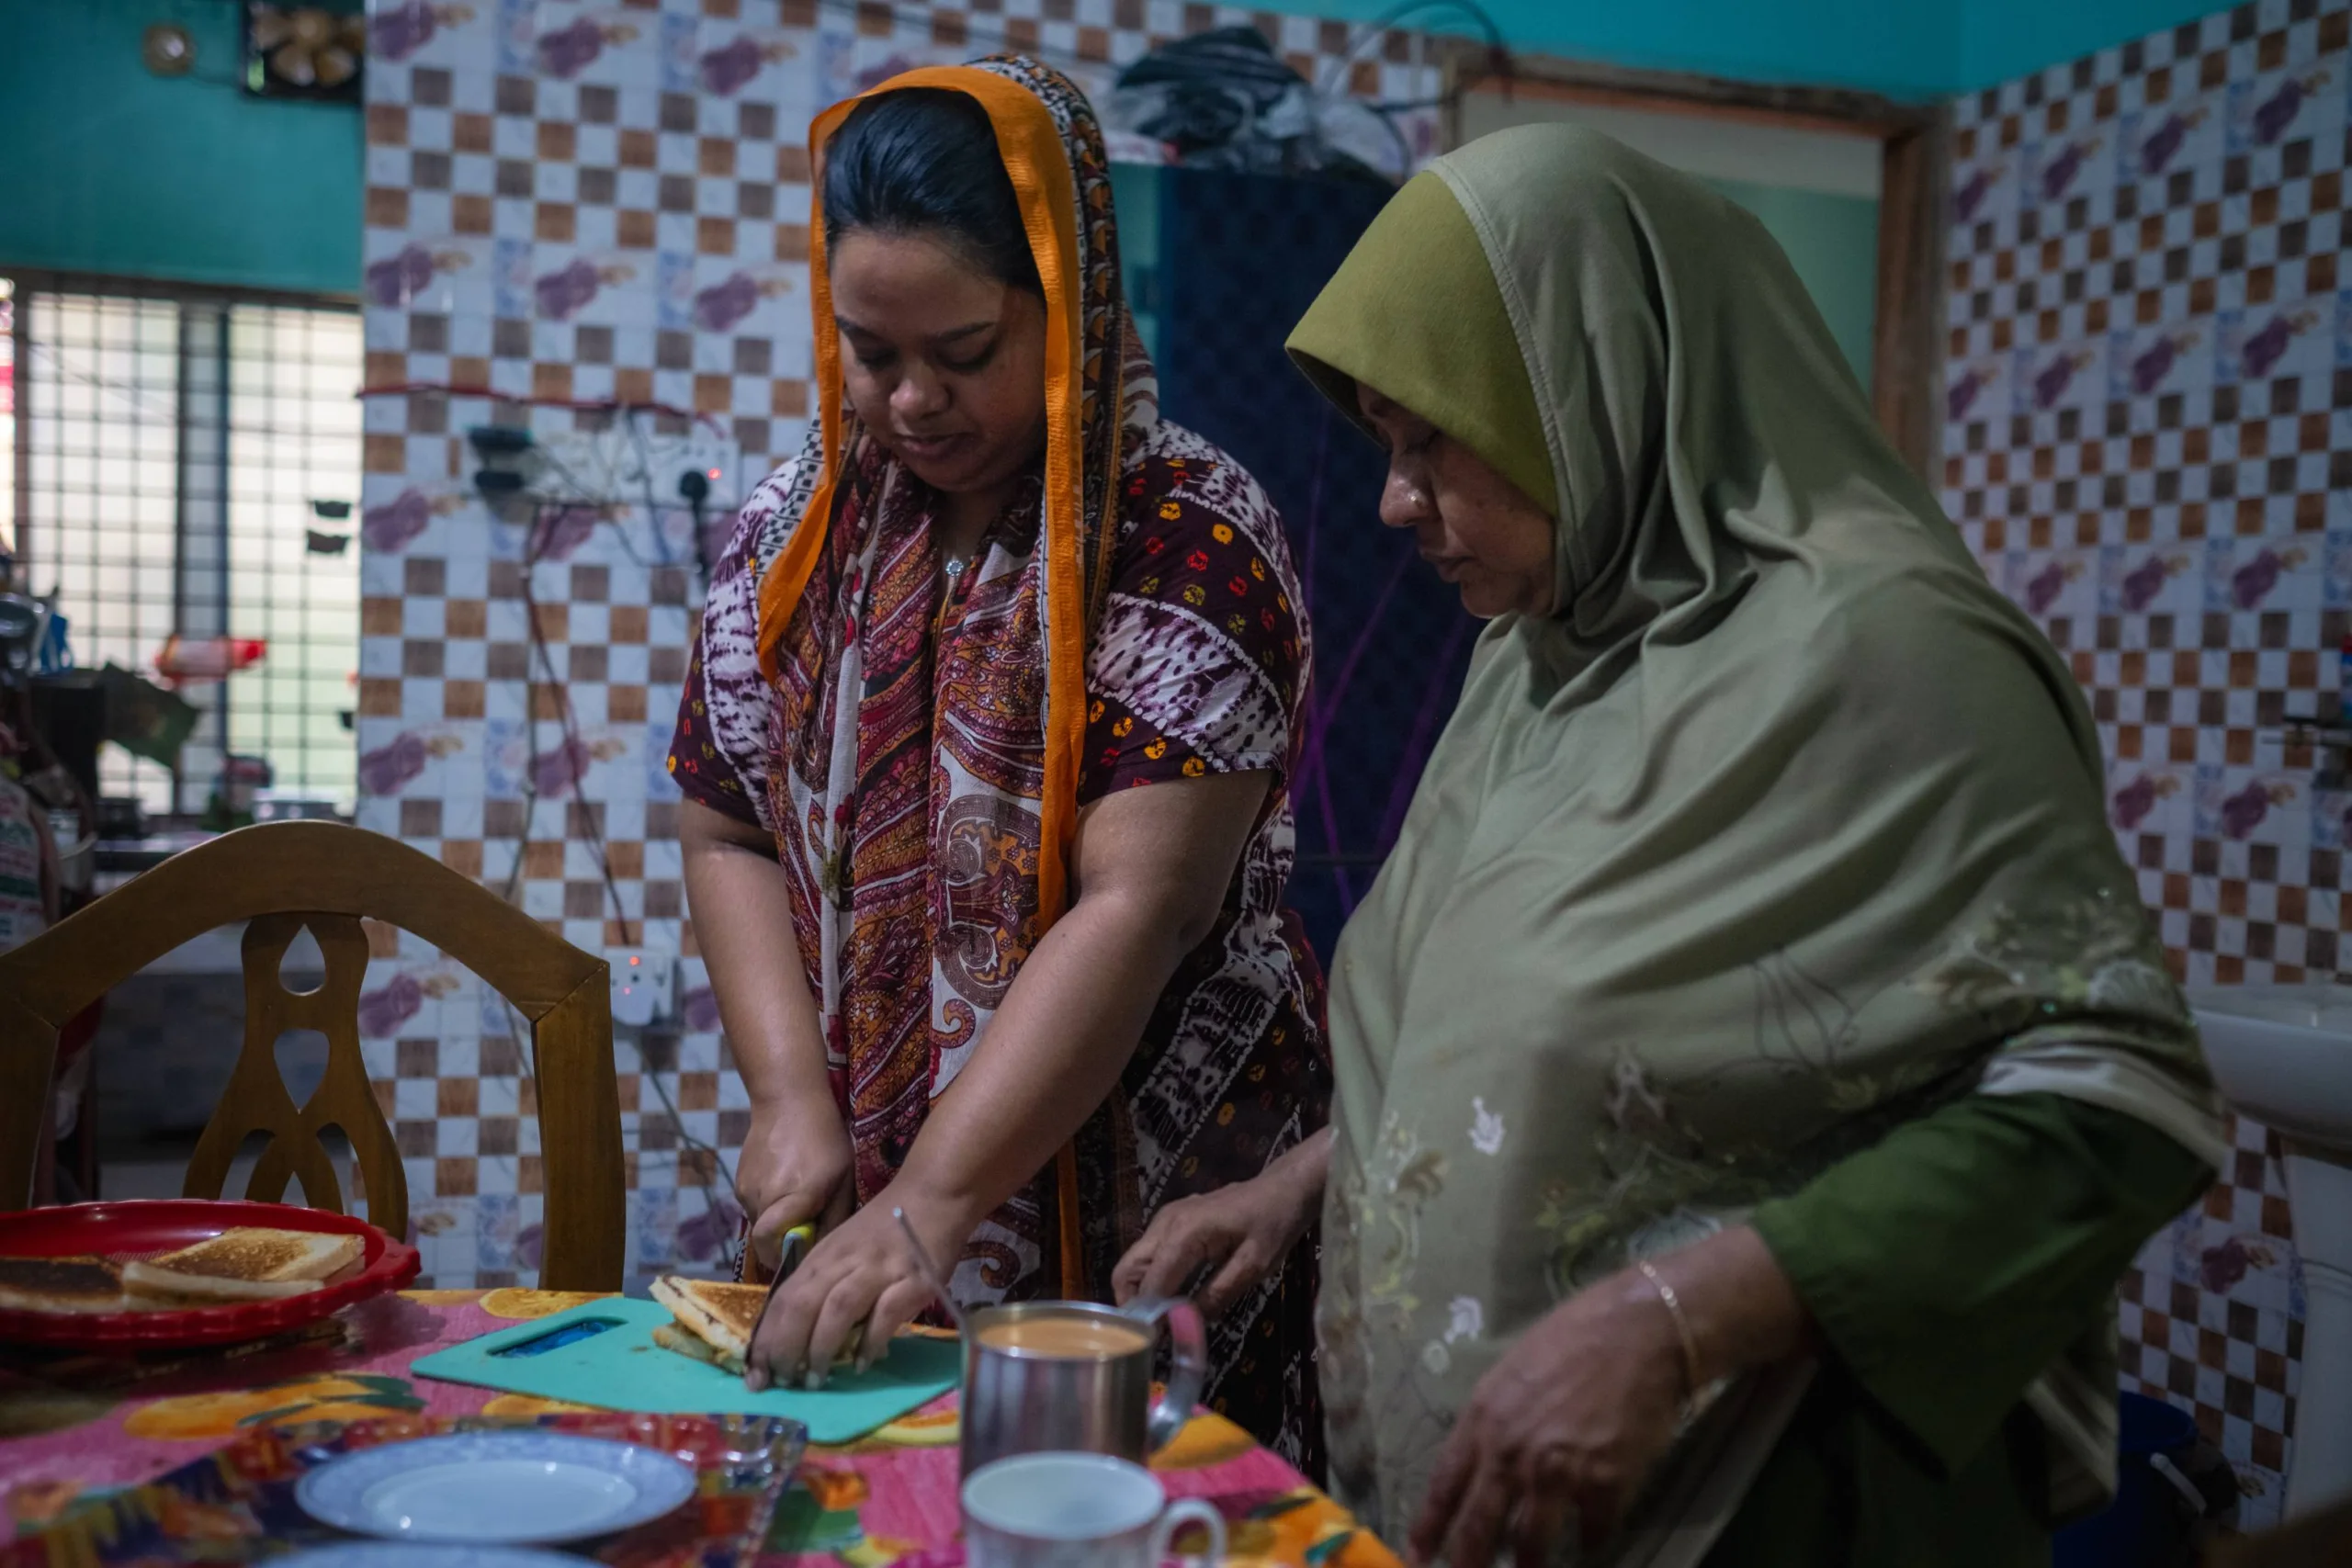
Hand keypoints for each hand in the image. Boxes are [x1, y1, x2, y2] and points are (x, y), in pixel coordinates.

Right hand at [736, 1095, 854, 1272]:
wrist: (788, 1100)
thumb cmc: (825, 1139)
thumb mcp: (843, 1179)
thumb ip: (834, 1219)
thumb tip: (823, 1252)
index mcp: (792, 1198)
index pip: (771, 1245)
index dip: (784, 1258)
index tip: (801, 1255)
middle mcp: (762, 1198)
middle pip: (766, 1240)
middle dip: (784, 1242)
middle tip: (807, 1226)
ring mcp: (745, 1190)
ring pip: (759, 1224)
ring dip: (777, 1222)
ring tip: (798, 1198)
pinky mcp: (738, 1182)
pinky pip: (753, 1207)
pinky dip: (768, 1206)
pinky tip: (785, 1183)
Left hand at [744, 1189, 967, 1391]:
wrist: (934, 1194)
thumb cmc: (885, 1228)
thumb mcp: (844, 1250)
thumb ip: (825, 1288)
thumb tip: (806, 1341)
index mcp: (823, 1256)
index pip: (784, 1299)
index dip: (767, 1338)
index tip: (755, 1374)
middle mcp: (845, 1262)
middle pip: (804, 1305)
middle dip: (787, 1347)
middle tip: (783, 1382)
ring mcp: (879, 1270)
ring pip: (838, 1308)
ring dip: (822, 1347)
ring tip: (816, 1380)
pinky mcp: (913, 1281)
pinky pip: (886, 1314)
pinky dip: (870, 1341)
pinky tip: (863, 1363)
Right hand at [1112, 1130, 1327, 1318]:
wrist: (1282, 1189)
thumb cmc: (1273, 1224)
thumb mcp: (1253, 1266)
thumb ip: (1218, 1294)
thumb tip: (1187, 1324)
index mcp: (1185, 1232)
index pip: (1152, 1283)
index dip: (1150, 1316)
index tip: (1157, 1344)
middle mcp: (1166, 1223)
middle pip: (1127, 1270)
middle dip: (1133, 1304)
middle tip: (1154, 1333)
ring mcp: (1166, 1219)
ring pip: (1134, 1263)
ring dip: (1141, 1293)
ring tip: (1164, 1321)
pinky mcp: (1171, 1221)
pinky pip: (1149, 1255)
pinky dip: (1151, 1279)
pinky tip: (1172, 1298)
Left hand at [1408, 1271, 1688, 1567]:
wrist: (1640, 1330)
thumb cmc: (1575, 1338)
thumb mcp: (1512, 1372)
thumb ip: (1493, 1420)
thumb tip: (1483, 1461)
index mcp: (1483, 1418)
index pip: (1444, 1485)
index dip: (1430, 1526)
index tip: (1418, 1555)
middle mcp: (1512, 1452)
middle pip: (1479, 1527)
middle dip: (1468, 1563)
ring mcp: (1558, 1472)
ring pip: (1531, 1543)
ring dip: (1529, 1566)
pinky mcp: (1606, 1485)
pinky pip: (1593, 1534)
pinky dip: (1593, 1541)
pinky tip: (1593, 1540)